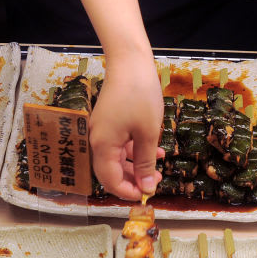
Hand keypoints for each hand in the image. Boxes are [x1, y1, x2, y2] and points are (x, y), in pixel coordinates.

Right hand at [89, 52, 163, 200]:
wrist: (130, 62)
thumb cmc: (140, 95)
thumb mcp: (148, 133)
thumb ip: (146, 163)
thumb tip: (147, 188)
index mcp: (103, 146)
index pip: (110, 180)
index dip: (128, 192)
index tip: (146, 195)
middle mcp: (97, 140)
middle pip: (112, 171)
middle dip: (134, 179)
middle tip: (156, 181)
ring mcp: (101, 130)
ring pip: (117, 158)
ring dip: (137, 165)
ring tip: (159, 166)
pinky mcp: (108, 122)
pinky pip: (119, 144)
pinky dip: (135, 150)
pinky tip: (155, 150)